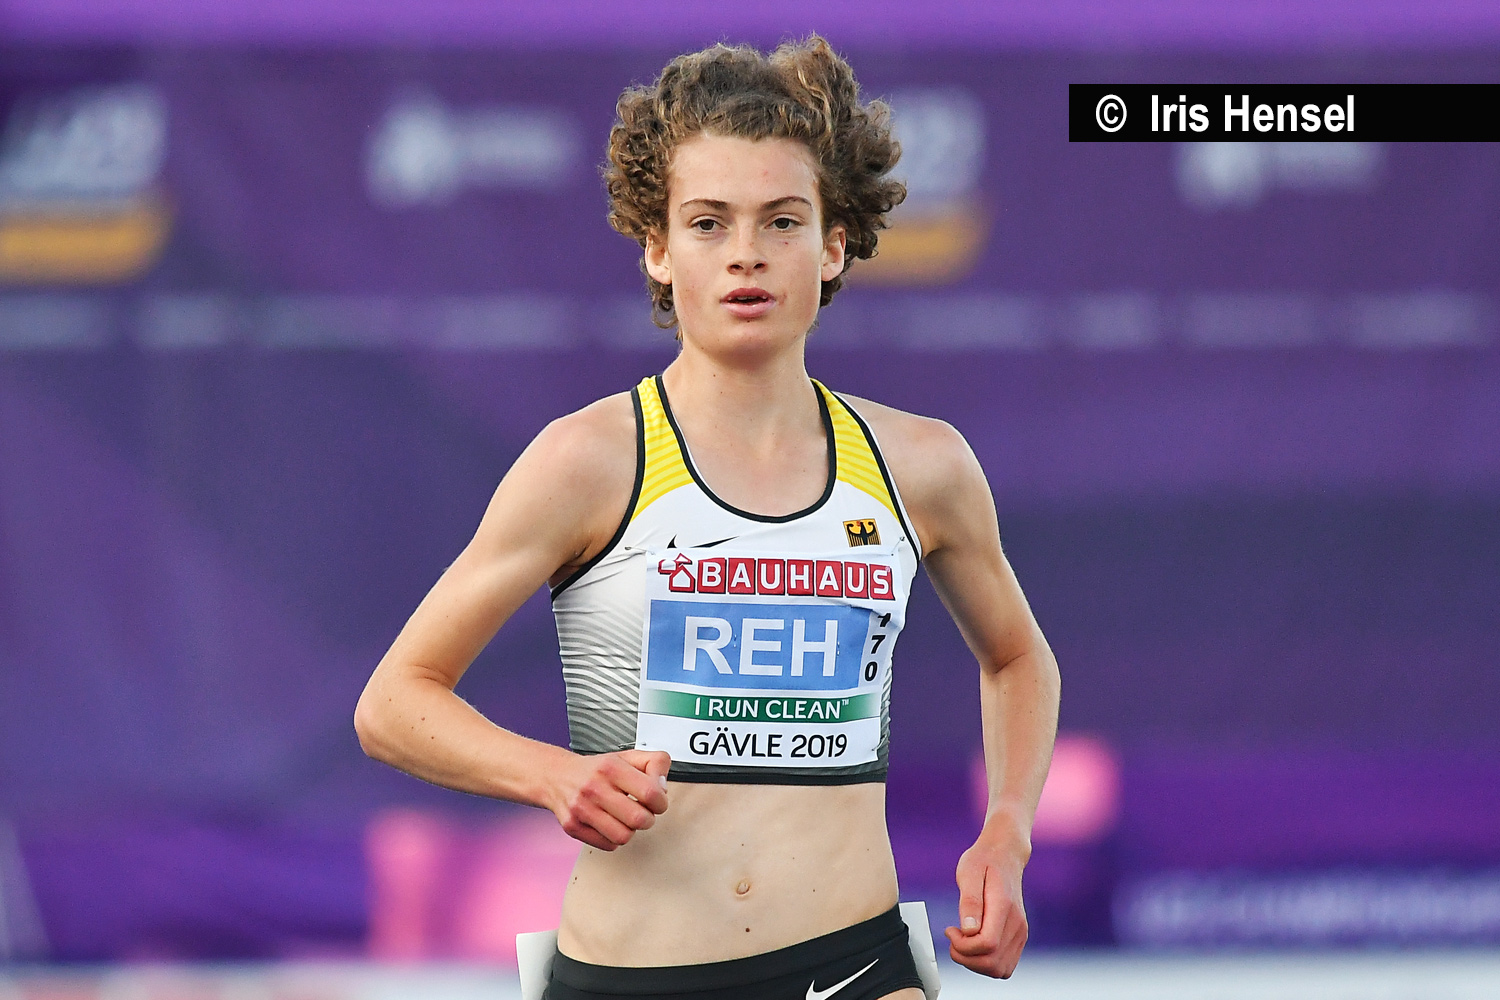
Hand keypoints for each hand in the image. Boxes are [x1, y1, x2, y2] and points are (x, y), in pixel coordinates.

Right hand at [546, 749, 670, 850]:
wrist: (556, 776)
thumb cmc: (596, 770)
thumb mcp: (627, 757)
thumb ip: (654, 763)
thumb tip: (663, 787)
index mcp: (611, 767)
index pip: (651, 793)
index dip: (661, 802)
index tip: (657, 801)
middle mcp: (594, 787)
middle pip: (639, 819)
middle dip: (647, 819)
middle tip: (641, 811)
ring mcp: (581, 809)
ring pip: (623, 836)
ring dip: (630, 830)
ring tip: (625, 818)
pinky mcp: (573, 827)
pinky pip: (608, 845)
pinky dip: (613, 839)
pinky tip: (610, 824)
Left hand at [943, 823, 1028, 977]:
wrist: (1005, 855)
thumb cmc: (983, 861)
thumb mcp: (968, 873)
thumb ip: (969, 902)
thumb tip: (968, 931)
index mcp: (1004, 908)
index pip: (986, 944)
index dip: (963, 946)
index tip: (951, 930)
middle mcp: (1017, 924)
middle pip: (992, 963)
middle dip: (966, 958)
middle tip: (954, 938)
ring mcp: (1020, 933)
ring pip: (1000, 970)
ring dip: (976, 964)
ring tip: (963, 943)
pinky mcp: (1018, 937)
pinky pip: (1005, 965)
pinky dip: (987, 963)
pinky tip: (974, 945)